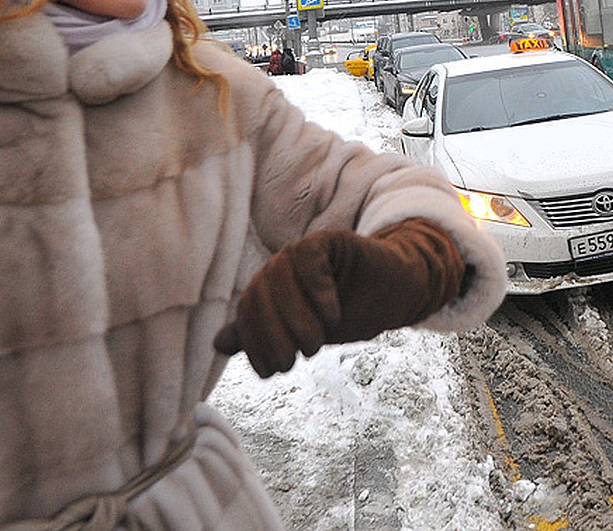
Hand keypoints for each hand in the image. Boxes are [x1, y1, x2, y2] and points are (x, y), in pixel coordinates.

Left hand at [214, 220, 464, 376]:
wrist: (394, 293)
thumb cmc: (351, 312)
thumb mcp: (306, 333)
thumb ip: (264, 335)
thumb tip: (218, 343)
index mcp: (269, 289)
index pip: (246, 315)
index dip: (254, 345)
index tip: (270, 373)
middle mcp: (279, 266)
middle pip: (259, 297)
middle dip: (273, 336)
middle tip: (294, 362)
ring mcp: (302, 251)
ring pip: (280, 279)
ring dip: (296, 318)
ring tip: (315, 343)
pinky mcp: (328, 239)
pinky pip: (309, 259)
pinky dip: (318, 290)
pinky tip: (332, 314)